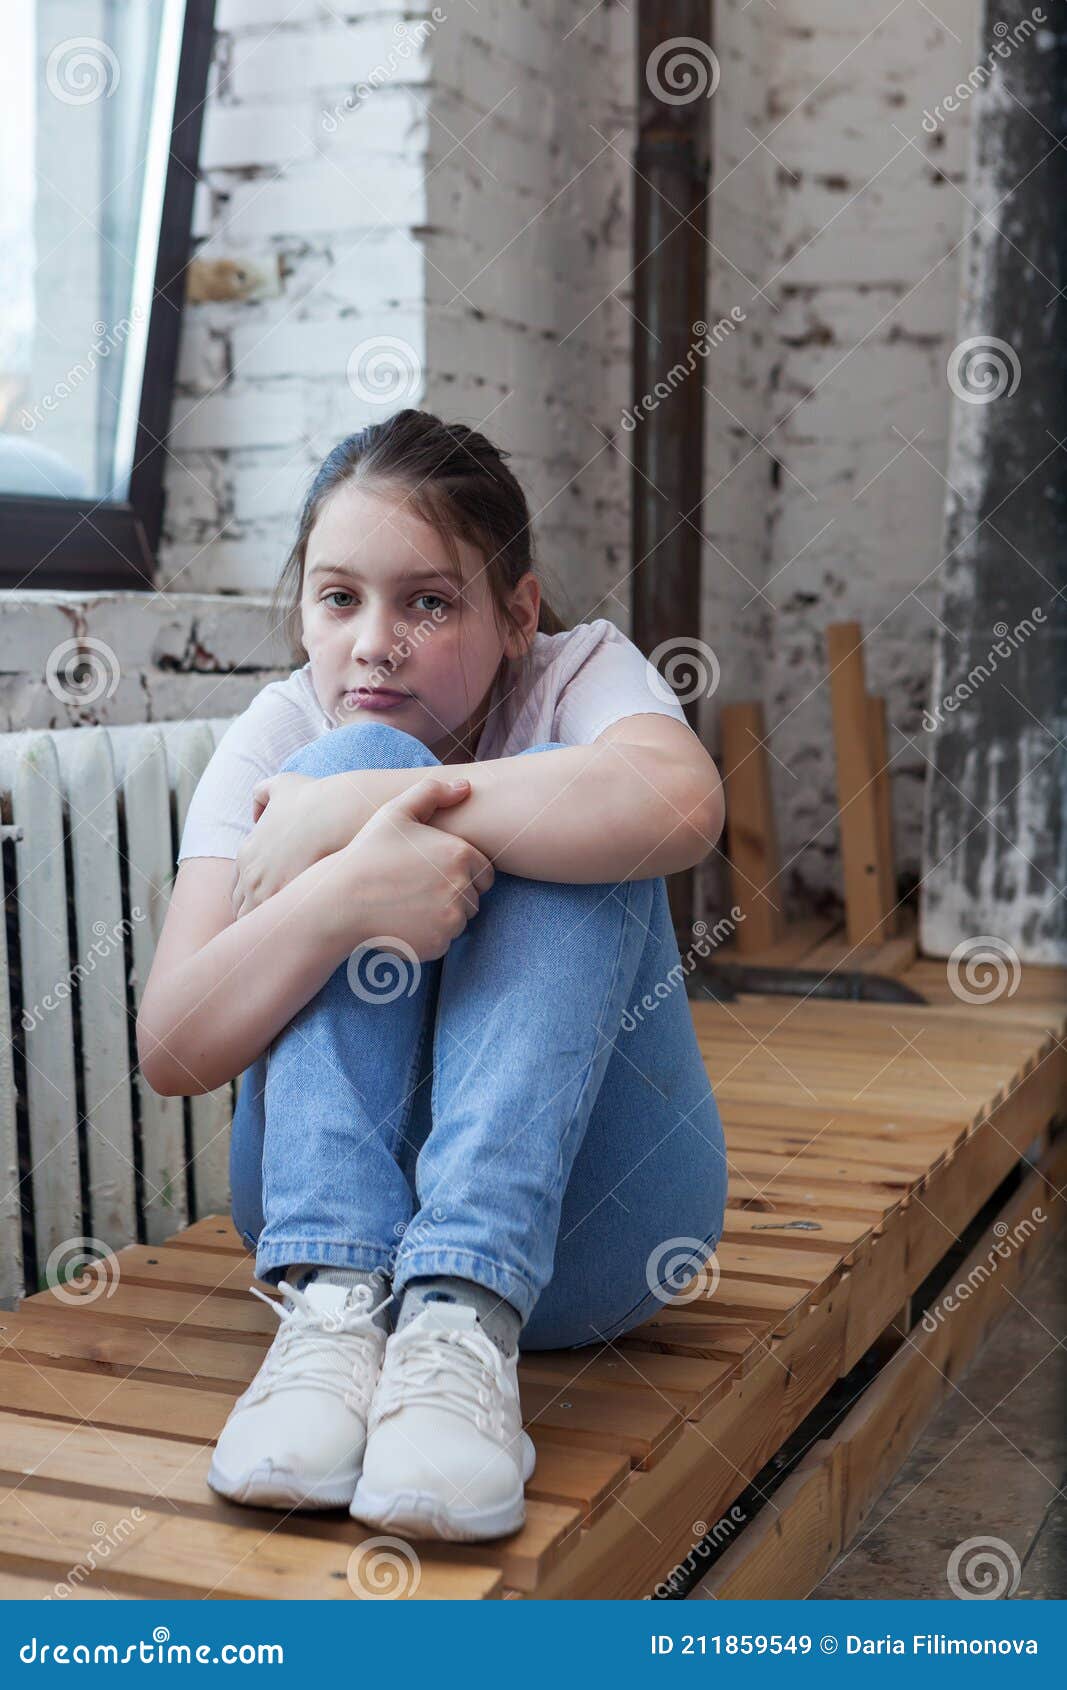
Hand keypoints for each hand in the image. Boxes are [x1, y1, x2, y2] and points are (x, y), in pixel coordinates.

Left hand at [232, 772, 339, 921]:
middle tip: (276, 919)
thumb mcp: (281, 784)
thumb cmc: (313, 799)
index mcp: (246, 854)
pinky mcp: (286, 905)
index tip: (269, 898)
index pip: (238, 887)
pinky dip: (283, 931)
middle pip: (241, 908)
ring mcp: (266, 893)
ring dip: (268, 926)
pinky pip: (276, 929)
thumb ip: (263, 793)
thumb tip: (258, 814)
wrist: (336, 814)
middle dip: (256, 913)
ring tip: (288, 930)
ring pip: (255, 923)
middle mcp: (250, 876)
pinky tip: (301, 927)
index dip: (251, 894)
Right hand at [333, 774, 493, 961]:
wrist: (340, 901)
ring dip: (442, 917)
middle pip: (475, 899)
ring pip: (460, 921)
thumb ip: (432, 792)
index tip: (433, 873)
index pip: (485, 873)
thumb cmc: (367, 854)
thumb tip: (465, 787)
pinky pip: (444, 941)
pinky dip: (428, 936)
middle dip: (454, 896)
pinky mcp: (438, 943)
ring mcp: (452, 919)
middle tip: (417, 889)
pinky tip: (402, 921)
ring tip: (407, 904)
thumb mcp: (395, 812)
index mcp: (461, 854)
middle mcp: (463, 887)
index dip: (462, 874)